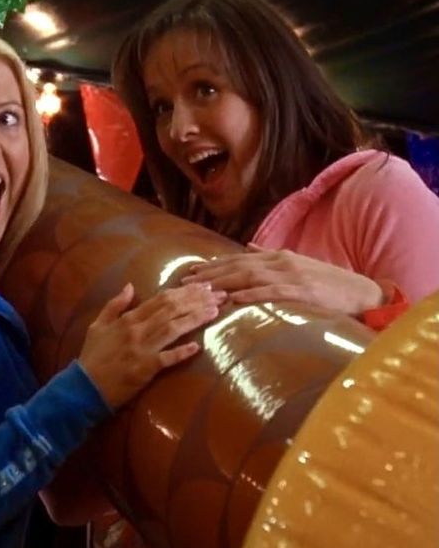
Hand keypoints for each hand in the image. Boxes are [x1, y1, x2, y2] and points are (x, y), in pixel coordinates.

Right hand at [78, 282, 220, 409]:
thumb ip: (114, 304)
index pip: (160, 299)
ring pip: (173, 329)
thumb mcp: (98, 325)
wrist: (85, 386)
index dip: (184, 292)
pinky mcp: (145, 369)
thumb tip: (130, 285)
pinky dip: (182, 353)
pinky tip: (198, 347)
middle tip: (218, 294)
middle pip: (171, 310)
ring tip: (215, 311)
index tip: (203, 286)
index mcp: (128, 319)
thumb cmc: (93, 355)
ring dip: (195, 319)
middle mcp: (137, 330)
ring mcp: (142, 349)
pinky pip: (166, 359)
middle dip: (196, 300)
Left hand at [184, 244, 384, 316]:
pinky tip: (235, 299)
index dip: (213, 266)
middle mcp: (281, 262)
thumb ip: (270, 256)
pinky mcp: (302, 291)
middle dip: (209, 274)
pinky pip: (272, 292)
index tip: (191, 272)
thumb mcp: (297, 265)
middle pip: (237, 267)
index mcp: (278, 256)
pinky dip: (252, 294)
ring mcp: (291, 275)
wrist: (363, 293)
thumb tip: (248, 248)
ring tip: (201, 290)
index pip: (237, 260)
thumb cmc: (329, 283)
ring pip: (249, 277)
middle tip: (184, 281)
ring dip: (223, 283)